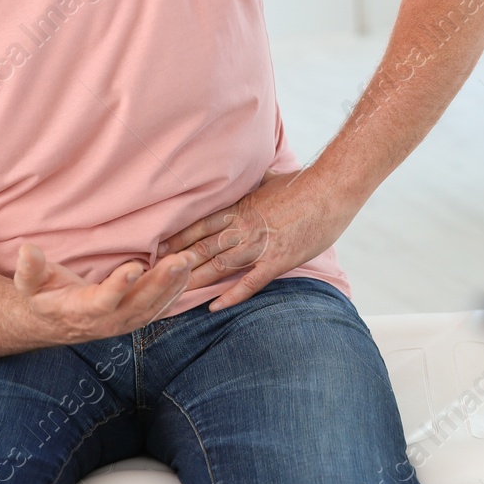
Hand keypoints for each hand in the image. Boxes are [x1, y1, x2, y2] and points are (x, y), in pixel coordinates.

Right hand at [13, 243, 194, 343]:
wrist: (53, 323)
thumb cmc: (43, 297)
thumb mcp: (30, 283)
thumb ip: (29, 269)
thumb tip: (27, 249)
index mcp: (81, 311)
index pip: (104, 301)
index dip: (119, 286)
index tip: (134, 266)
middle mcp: (107, 321)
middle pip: (138, 304)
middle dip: (160, 282)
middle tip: (180, 259)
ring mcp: (124, 323)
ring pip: (154, 307)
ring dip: (174, 284)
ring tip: (190, 259)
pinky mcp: (136, 319)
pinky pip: (160, 308)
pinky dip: (176, 290)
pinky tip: (188, 270)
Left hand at [155, 168, 356, 311]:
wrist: (330, 190)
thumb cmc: (305, 182)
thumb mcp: (272, 178)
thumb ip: (256, 183)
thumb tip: (253, 175)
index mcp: (240, 208)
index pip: (200, 225)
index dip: (179, 239)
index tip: (159, 249)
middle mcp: (243, 228)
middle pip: (202, 249)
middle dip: (177, 264)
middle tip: (153, 277)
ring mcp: (259, 246)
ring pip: (218, 267)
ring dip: (194, 281)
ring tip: (172, 295)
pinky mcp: (276, 261)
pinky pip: (249, 283)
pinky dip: (231, 296)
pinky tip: (214, 307)